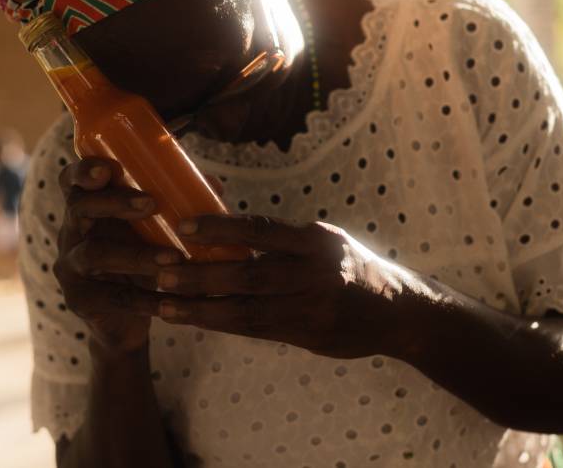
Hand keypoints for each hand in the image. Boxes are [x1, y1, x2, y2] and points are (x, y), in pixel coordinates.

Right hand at [52, 157, 175, 356]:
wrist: (123, 321)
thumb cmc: (139, 261)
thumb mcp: (152, 231)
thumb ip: (175, 206)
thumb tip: (214, 184)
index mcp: (86, 208)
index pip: (70, 179)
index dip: (83, 170)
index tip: (106, 169)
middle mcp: (71, 233)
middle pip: (79, 207)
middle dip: (114, 202)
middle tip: (151, 203)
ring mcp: (71, 267)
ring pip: (94, 254)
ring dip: (137, 255)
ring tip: (174, 258)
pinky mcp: (80, 300)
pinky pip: (113, 297)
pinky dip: (146, 298)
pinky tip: (172, 300)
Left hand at [148, 215, 401, 358]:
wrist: (401, 312)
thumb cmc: (352, 268)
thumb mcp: (326, 241)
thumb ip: (283, 241)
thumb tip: (225, 230)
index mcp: (316, 240)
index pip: (261, 229)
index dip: (220, 228)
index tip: (183, 226)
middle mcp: (315, 272)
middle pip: (248, 274)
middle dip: (202, 274)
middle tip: (161, 273)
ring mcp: (312, 308)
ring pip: (247, 310)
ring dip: (202, 308)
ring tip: (165, 306)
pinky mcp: (308, 336)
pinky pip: (256, 331)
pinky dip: (222, 325)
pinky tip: (195, 321)